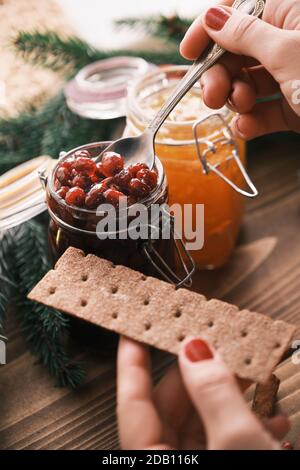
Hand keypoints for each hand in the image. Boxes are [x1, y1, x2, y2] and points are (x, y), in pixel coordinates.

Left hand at [117, 336, 288, 449]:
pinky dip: (243, 427)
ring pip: (201, 426)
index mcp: (153, 463)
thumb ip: (214, 394)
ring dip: (228, 400)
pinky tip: (271, 420)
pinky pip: (223, 444)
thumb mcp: (239, 446)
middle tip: (211, 346)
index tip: (131, 330)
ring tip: (252, 379)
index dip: (131, 363)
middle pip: (172, 411)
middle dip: (197, 376)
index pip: (133, 404)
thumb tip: (195, 351)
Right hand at [180, 0, 299, 138]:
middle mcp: (288, 41)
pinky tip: (246, 128)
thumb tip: (211, 18)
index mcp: (290, 11)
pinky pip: (263, 112)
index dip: (209, 29)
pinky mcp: (294, 108)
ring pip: (247, 83)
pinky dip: (251, 122)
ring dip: (236, 99)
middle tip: (212, 95)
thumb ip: (246, 34)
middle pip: (238, 52)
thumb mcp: (287, 52)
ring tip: (242, 108)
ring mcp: (291, 76)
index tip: (188, 52)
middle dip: (220, 75)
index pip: (238, 10)